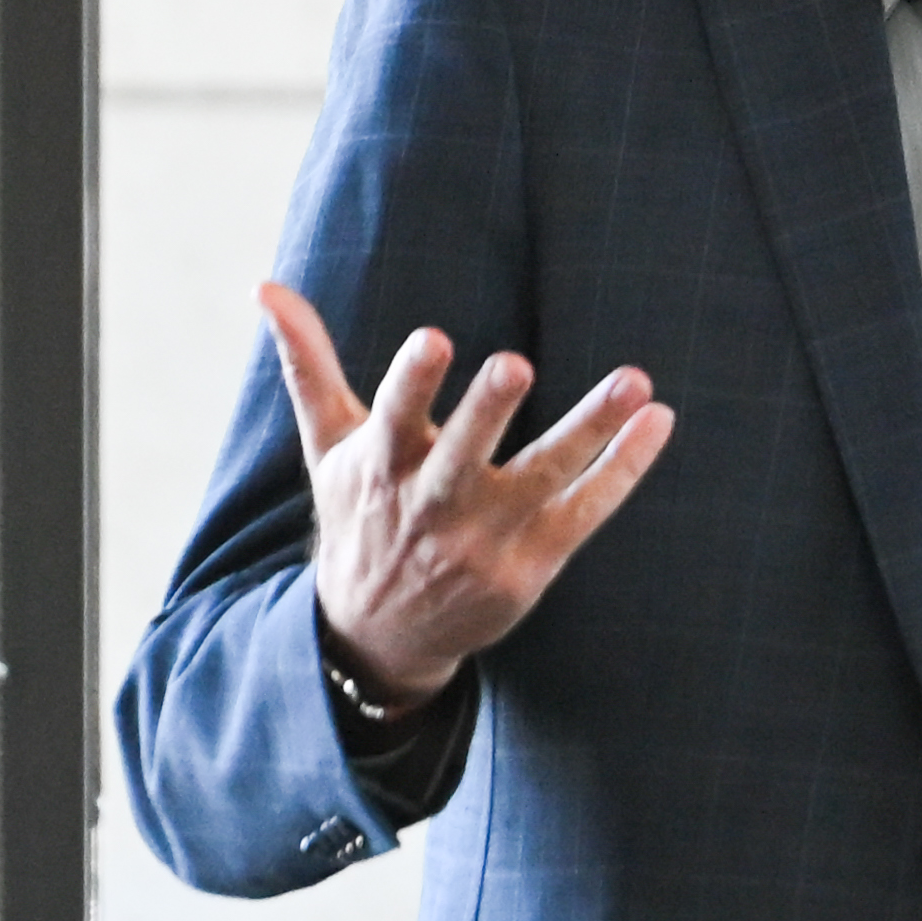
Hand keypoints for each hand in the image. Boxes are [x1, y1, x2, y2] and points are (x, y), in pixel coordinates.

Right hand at [257, 283, 676, 705]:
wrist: (379, 634)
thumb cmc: (359, 517)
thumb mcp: (327, 445)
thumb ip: (307, 363)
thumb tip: (264, 286)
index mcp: (382, 466)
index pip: (395, 415)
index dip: (415, 379)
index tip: (436, 339)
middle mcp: (433, 504)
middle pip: (465, 455)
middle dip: (488, 411)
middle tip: (516, 364)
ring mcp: (485, 539)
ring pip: (544, 480)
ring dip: (591, 430)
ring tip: (636, 382)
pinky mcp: (530, 567)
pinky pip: (585, 513)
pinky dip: (624, 470)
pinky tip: (656, 422)